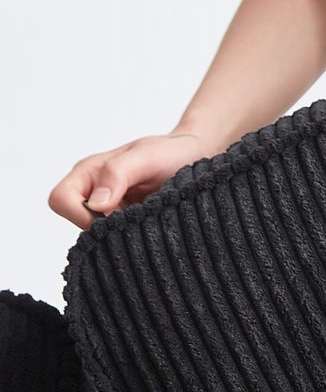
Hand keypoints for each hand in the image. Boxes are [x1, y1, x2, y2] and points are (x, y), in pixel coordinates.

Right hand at [49, 130, 213, 231]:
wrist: (199, 157)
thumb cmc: (171, 150)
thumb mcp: (146, 156)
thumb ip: (117, 173)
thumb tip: (96, 204)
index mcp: (90, 173)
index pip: (61, 201)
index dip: (80, 214)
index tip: (115, 217)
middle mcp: (96, 194)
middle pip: (78, 225)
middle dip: (106, 231)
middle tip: (140, 222)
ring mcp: (113, 211)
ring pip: (102, 238)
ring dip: (125, 236)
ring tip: (152, 223)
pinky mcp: (132, 225)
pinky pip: (124, 241)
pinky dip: (138, 240)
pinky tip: (156, 230)